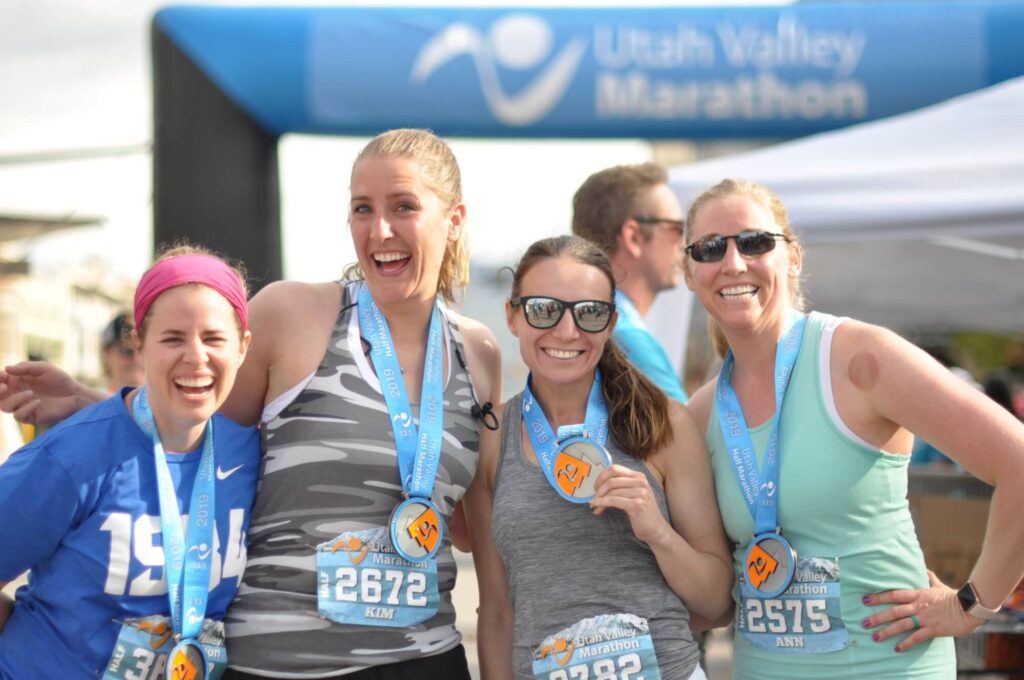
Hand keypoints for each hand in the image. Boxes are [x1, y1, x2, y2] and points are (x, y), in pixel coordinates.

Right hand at [0, 361, 81, 425]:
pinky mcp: (30, 416)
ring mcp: (22, 406)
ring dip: (14, 399)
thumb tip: (6, 368)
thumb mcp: (44, 368)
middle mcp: (15, 394)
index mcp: (16, 381)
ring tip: (31, 393)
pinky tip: (38, 402)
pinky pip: (19, 415)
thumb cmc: (58, 379)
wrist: (74, 394)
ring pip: (5, 407)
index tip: (3, 375)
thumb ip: (25, 367)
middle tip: (4, 387)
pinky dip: (25, 408)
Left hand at [590, 464, 668, 545]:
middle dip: (598, 489)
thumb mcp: (634, 493)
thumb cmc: (642, 512)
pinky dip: (602, 503)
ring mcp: (640, 493)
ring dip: (599, 499)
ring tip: (595, 506)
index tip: (596, 486)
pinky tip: (597, 508)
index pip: (615, 469)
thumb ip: (622, 485)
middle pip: (611, 480)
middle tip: (593, 498)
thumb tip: (599, 483)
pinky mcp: (637, 504)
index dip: (601, 476)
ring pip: (611, 491)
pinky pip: (613, 501)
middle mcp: (641, 482)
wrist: (656, 529)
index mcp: (639, 476)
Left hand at [862, 570, 983, 651]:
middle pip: (894, 611)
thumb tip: (925, 569)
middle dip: (877, 617)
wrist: (970, 608)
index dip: (879, 597)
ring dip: (887, 631)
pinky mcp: (933, 629)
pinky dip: (906, 643)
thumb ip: (930, 578)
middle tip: (864, 622)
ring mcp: (925, 618)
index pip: (894, 594)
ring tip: (875, 637)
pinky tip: (897, 648)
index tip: (865, 599)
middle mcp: (918, 606)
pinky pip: (917, 637)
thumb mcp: (939, 586)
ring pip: (902, 625)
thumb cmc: (955, 597)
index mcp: (918, 594)